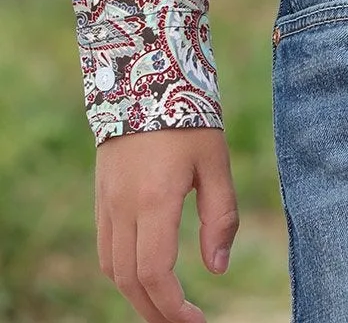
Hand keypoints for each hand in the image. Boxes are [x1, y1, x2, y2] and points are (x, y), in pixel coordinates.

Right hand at [95, 126, 238, 321]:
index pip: (154, 273)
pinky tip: (147, 273)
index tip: (195, 320)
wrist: (143, 75)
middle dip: (155, 311)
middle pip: (129, 281)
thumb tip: (217, 269)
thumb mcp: (216, 161)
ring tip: (167, 305)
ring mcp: (107, 202)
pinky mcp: (102, 197)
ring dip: (137, 294)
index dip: (172, 306)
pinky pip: (106, 248)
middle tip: (183, 322)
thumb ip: (220, 216)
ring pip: (112, 268)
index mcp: (154, 199)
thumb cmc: (188, 114)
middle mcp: (122, 207)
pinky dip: (123, 271)